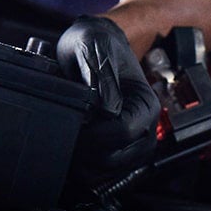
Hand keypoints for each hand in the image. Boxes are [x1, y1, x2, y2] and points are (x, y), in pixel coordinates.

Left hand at [57, 16, 159, 181]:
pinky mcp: (121, 145)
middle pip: (117, 157)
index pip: (122, 133)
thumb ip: (100, 77)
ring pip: (111, 168)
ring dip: (87, 161)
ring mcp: (134, 137)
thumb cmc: (95, 42)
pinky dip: (89, 165)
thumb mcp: (93, 48)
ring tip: (69, 141)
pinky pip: (107, 168)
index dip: (94, 133)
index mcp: (145, 103)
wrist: (94, 41)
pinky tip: (76, 149)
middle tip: (65, 134)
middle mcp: (145, 124)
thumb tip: (106, 108)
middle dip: (88, 150)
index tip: (74, 123)